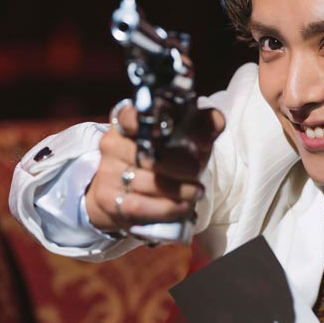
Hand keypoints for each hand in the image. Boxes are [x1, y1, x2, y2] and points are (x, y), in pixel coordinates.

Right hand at [85, 101, 224, 234]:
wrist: (130, 190)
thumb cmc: (165, 156)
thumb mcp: (186, 136)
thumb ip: (204, 124)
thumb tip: (216, 122)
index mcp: (128, 120)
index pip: (130, 115)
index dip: (146, 121)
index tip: (167, 128)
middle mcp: (113, 143)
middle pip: (145, 152)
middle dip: (176, 163)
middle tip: (196, 169)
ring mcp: (107, 171)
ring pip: (144, 181)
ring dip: (176, 189)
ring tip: (197, 191)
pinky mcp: (107, 199)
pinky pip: (138, 205)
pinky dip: (164, 208)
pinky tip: (183, 207)